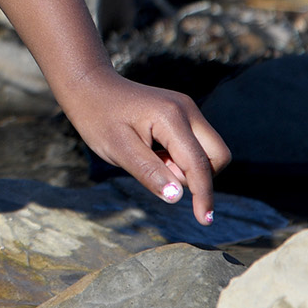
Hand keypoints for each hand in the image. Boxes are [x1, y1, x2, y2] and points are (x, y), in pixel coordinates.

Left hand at [61, 67, 231, 223]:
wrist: (89, 86)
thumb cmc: (98, 118)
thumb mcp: (117, 149)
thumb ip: (149, 172)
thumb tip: (178, 197)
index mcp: (171, 117)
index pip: (198, 164)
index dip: (203, 195)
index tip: (204, 221)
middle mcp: (187, 109)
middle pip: (218, 155)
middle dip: (201, 177)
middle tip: (162, 175)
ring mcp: (187, 109)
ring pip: (209, 150)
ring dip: (188, 167)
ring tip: (150, 158)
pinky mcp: (183, 113)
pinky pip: (195, 144)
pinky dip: (181, 157)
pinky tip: (153, 152)